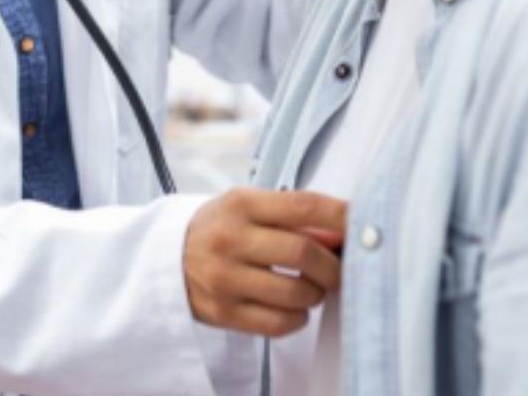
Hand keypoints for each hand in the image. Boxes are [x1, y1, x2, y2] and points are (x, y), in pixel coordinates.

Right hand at [183, 188, 347, 337]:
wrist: (166, 257)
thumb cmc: (220, 228)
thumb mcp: (249, 208)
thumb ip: (294, 218)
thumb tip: (343, 236)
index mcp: (240, 204)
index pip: (303, 206)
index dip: (340, 217)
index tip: (360, 225)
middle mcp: (229, 239)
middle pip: (304, 253)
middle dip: (333, 266)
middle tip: (338, 270)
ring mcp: (224, 279)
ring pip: (296, 293)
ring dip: (316, 293)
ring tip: (311, 287)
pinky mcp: (223, 312)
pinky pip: (278, 324)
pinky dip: (298, 317)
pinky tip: (293, 307)